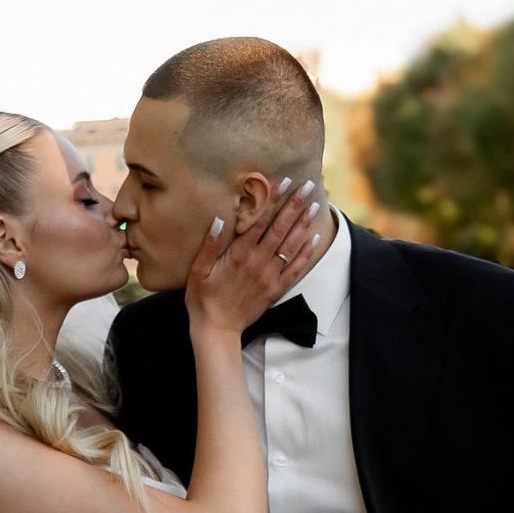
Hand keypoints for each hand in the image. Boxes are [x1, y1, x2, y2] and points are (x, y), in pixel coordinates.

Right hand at [186, 176, 323, 341]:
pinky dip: (306, 254)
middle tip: (308, 186)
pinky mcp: (275, 290)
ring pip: (290, 245)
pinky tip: (315, 239)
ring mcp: (269, 277)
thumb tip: (220, 219)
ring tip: (314, 205)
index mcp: (239, 255)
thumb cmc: (203, 299)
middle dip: (294, 205)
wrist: (217, 330)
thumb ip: (210, 245)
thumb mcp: (198, 270)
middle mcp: (258, 263)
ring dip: (303, 223)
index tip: (284, 183)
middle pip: (280, 228)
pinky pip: (295, 269)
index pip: (259, 221)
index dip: (272, 200)